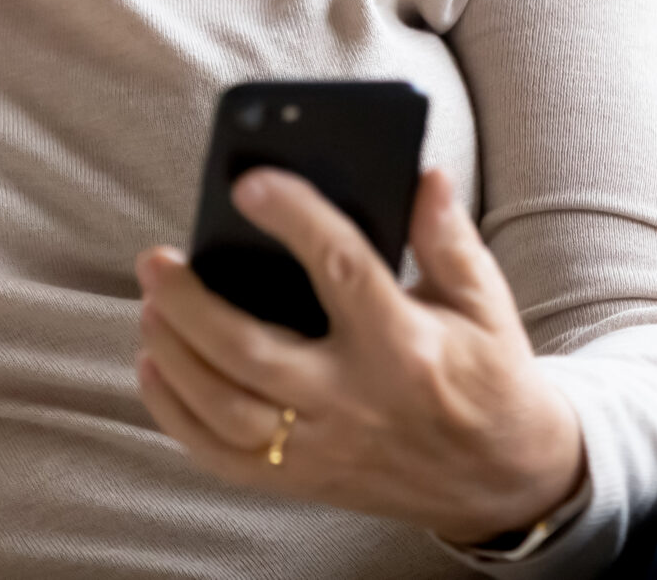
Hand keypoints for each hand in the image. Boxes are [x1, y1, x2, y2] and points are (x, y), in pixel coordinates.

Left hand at [133, 166, 585, 546]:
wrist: (506, 480)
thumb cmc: (488, 376)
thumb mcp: (484, 302)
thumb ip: (447, 238)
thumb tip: (423, 174)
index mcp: (405, 346)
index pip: (342, 271)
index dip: (295, 220)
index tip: (251, 183)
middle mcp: (357, 401)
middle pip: (253, 353)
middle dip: (193, 304)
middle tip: (156, 259)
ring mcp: (325, 449)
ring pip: (226, 410)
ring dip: (176, 356)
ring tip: (149, 304)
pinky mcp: (306, 481)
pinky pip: (222, 458)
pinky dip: (177, 415)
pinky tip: (154, 367)